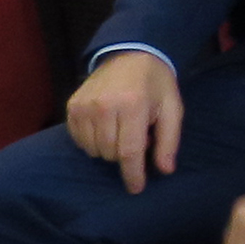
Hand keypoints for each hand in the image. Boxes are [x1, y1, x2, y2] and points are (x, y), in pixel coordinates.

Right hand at [66, 50, 185, 193]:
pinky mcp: (72, 107)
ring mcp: (84, 106)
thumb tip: (165, 170)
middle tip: (137, 136)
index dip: (133, 174)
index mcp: (133, 106)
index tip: (136, 188)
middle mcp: (104, 106)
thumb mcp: (172, 108)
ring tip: (122, 130)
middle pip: (111, 154)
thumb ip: (169, 140)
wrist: (130, 54)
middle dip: (125, 155)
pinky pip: (79, 141)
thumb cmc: (155, 84)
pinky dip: (92, 142)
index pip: (129, 152)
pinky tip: (106, 128)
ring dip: (109, 150)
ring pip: (94, 150)